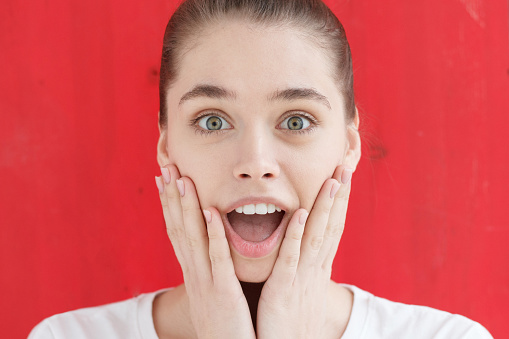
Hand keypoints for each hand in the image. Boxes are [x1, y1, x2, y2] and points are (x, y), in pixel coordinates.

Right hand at [156, 165, 255, 338]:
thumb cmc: (228, 326)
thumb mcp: (214, 295)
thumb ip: (214, 271)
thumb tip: (213, 250)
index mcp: (194, 273)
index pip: (178, 232)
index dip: (170, 205)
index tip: (165, 180)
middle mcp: (194, 274)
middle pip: (179, 228)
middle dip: (172, 197)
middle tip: (166, 167)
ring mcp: (206, 283)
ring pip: (193, 238)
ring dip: (187, 207)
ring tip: (183, 179)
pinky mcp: (223, 293)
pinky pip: (218, 260)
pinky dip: (212, 234)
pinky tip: (210, 212)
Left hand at [256, 165, 352, 338]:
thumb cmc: (288, 319)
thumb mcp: (300, 287)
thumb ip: (301, 264)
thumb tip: (304, 246)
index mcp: (316, 267)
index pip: (331, 227)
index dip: (339, 201)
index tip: (343, 175)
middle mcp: (314, 268)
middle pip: (331, 226)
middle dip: (339, 196)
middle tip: (346, 165)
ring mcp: (301, 277)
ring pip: (316, 236)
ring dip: (325, 207)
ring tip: (332, 180)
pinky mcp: (284, 289)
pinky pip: (291, 258)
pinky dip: (297, 235)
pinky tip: (302, 213)